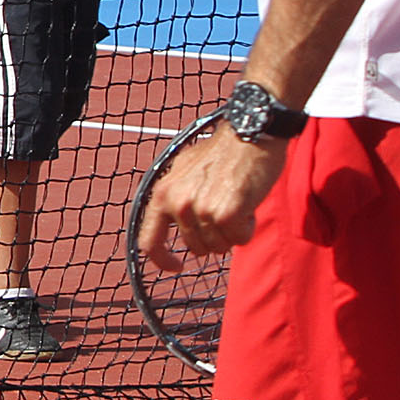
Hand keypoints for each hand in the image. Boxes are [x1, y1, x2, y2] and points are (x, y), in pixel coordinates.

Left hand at [136, 123, 286, 270]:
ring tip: (237, 201)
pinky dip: (247, 228)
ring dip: (233, 230)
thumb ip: (177, 198)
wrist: (250, 132)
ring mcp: (200, 210)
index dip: (162, 260)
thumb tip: (177, 229)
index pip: (149, 241)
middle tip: (226, 208)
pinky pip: (239, 240)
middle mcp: (177, 203)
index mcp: (163, 194)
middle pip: (196, 248)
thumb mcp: (185, 171)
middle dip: (214, 236)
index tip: (176, 266)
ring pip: (220, 246)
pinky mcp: (225, 214)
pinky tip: (248, 205)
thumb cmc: (223, 152)